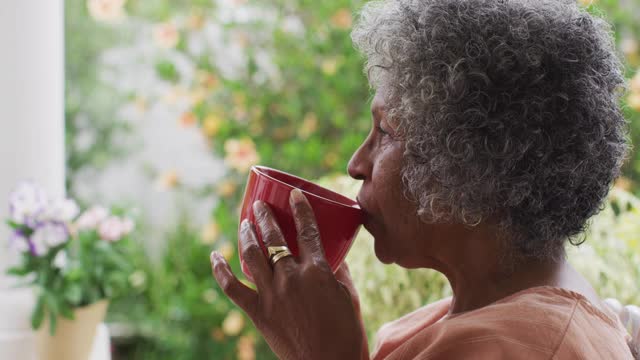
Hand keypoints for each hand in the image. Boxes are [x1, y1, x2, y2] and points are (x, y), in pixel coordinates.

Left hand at [210, 188, 364, 359]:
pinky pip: (232, 288)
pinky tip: (214, 255)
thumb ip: (338, 272)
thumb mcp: (349, 297)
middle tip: (259, 204)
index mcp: (318, 271)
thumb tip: (331, 256)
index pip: (307, 230)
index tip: (294, 193)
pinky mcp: (259, 312)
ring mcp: (272, 295)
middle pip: (273, 238)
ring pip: (252, 254)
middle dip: (265, 216)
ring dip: (246, 234)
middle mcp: (292, 277)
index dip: (300, 208)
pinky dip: (220, 270)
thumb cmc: (346, 334)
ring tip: (244, 221)